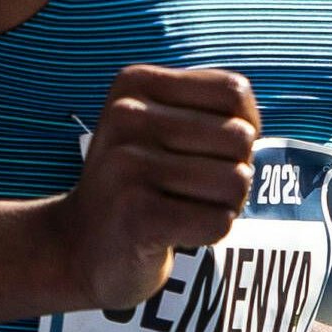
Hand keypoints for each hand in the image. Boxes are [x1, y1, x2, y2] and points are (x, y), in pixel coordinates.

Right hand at [46, 65, 258, 310]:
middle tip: (195, 189)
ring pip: (236, 181)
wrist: (79, 248)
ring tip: (184, 209)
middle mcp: (127, 117)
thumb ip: (212, 111)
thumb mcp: (162, 126)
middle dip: (234, 170)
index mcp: (134, 83)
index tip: (211, 151)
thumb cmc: (138, 183)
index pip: (233, 91)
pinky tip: (175, 233)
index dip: (244, 126)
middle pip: (240, 137)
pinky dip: (209, 233)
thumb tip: (252, 127)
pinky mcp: (137, 216)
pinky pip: (218, 221)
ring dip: (224, 205)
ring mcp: (127, 166)